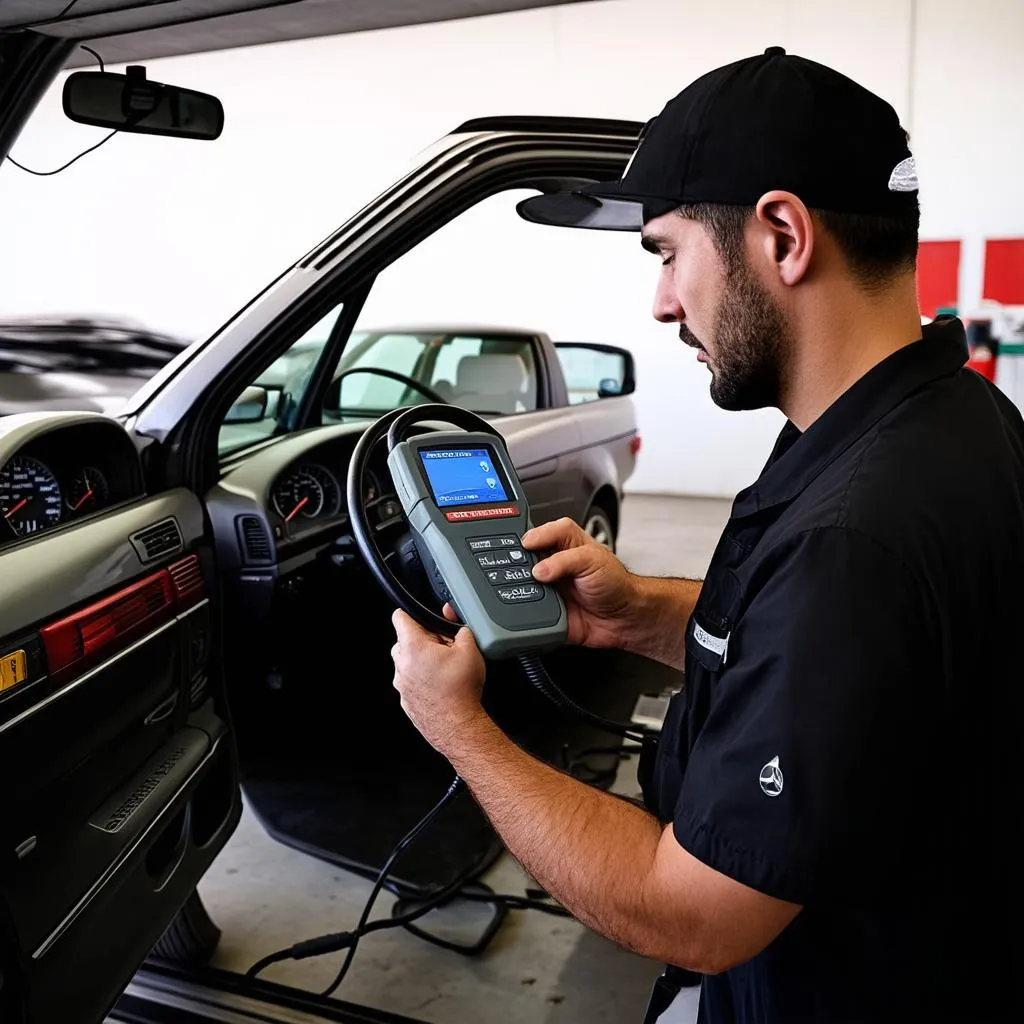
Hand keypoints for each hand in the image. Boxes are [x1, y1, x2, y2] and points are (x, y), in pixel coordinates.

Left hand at [391, 608, 486, 755]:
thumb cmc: (460, 691)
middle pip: (405, 640)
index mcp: (413, 646)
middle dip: (423, 640)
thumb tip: (458, 625)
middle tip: (443, 647)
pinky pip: (411, 681)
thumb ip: (462, 630)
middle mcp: (401, 664)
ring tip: (444, 668)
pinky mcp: (406, 700)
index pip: (400, 616)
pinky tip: (441, 685)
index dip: (412, 613)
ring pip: (407, 662)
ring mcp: (401, 684)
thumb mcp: (470, 649)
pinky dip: (422, 680)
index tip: (421, 617)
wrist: (457, 725)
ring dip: (422, 661)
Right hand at [520, 517, 637, 648]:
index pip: (539, 531)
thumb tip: (540, 569)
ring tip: (529, 589)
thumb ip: (564, 560)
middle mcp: (551, 564)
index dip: (530, 536)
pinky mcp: (543, 610)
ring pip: (519, 584)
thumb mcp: (593, 559)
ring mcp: (545, 587)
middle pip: (523, 557)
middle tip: (524, 568)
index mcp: (562, 543)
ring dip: (520, 587)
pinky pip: (526, 609)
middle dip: (518, 562)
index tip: (525, 545)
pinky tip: (531, 607)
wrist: (623, 619)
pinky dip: (524, 609)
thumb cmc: (616, 583)